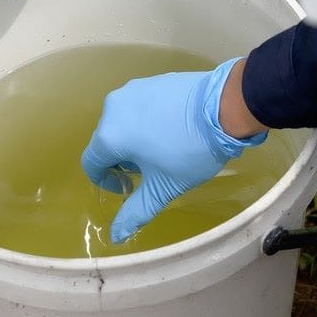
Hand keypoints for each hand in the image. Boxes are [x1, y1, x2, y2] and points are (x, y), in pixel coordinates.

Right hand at [81, 59, 266, 242]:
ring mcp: (133, 89)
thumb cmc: (190, 151)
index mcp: (110, 135)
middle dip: (122, 160)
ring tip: (162, 148)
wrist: (225, 107)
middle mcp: (114, 108)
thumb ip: (136, 212)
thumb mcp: (162, 187)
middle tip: (151, 169)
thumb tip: (115, 236)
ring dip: (134, 139)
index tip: (130, 186)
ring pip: (123, 121)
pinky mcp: (153, 80)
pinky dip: (147, 120)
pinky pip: (140, 106)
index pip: (92, 164)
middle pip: (107, 141)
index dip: (107, 181)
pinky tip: (172, 128)